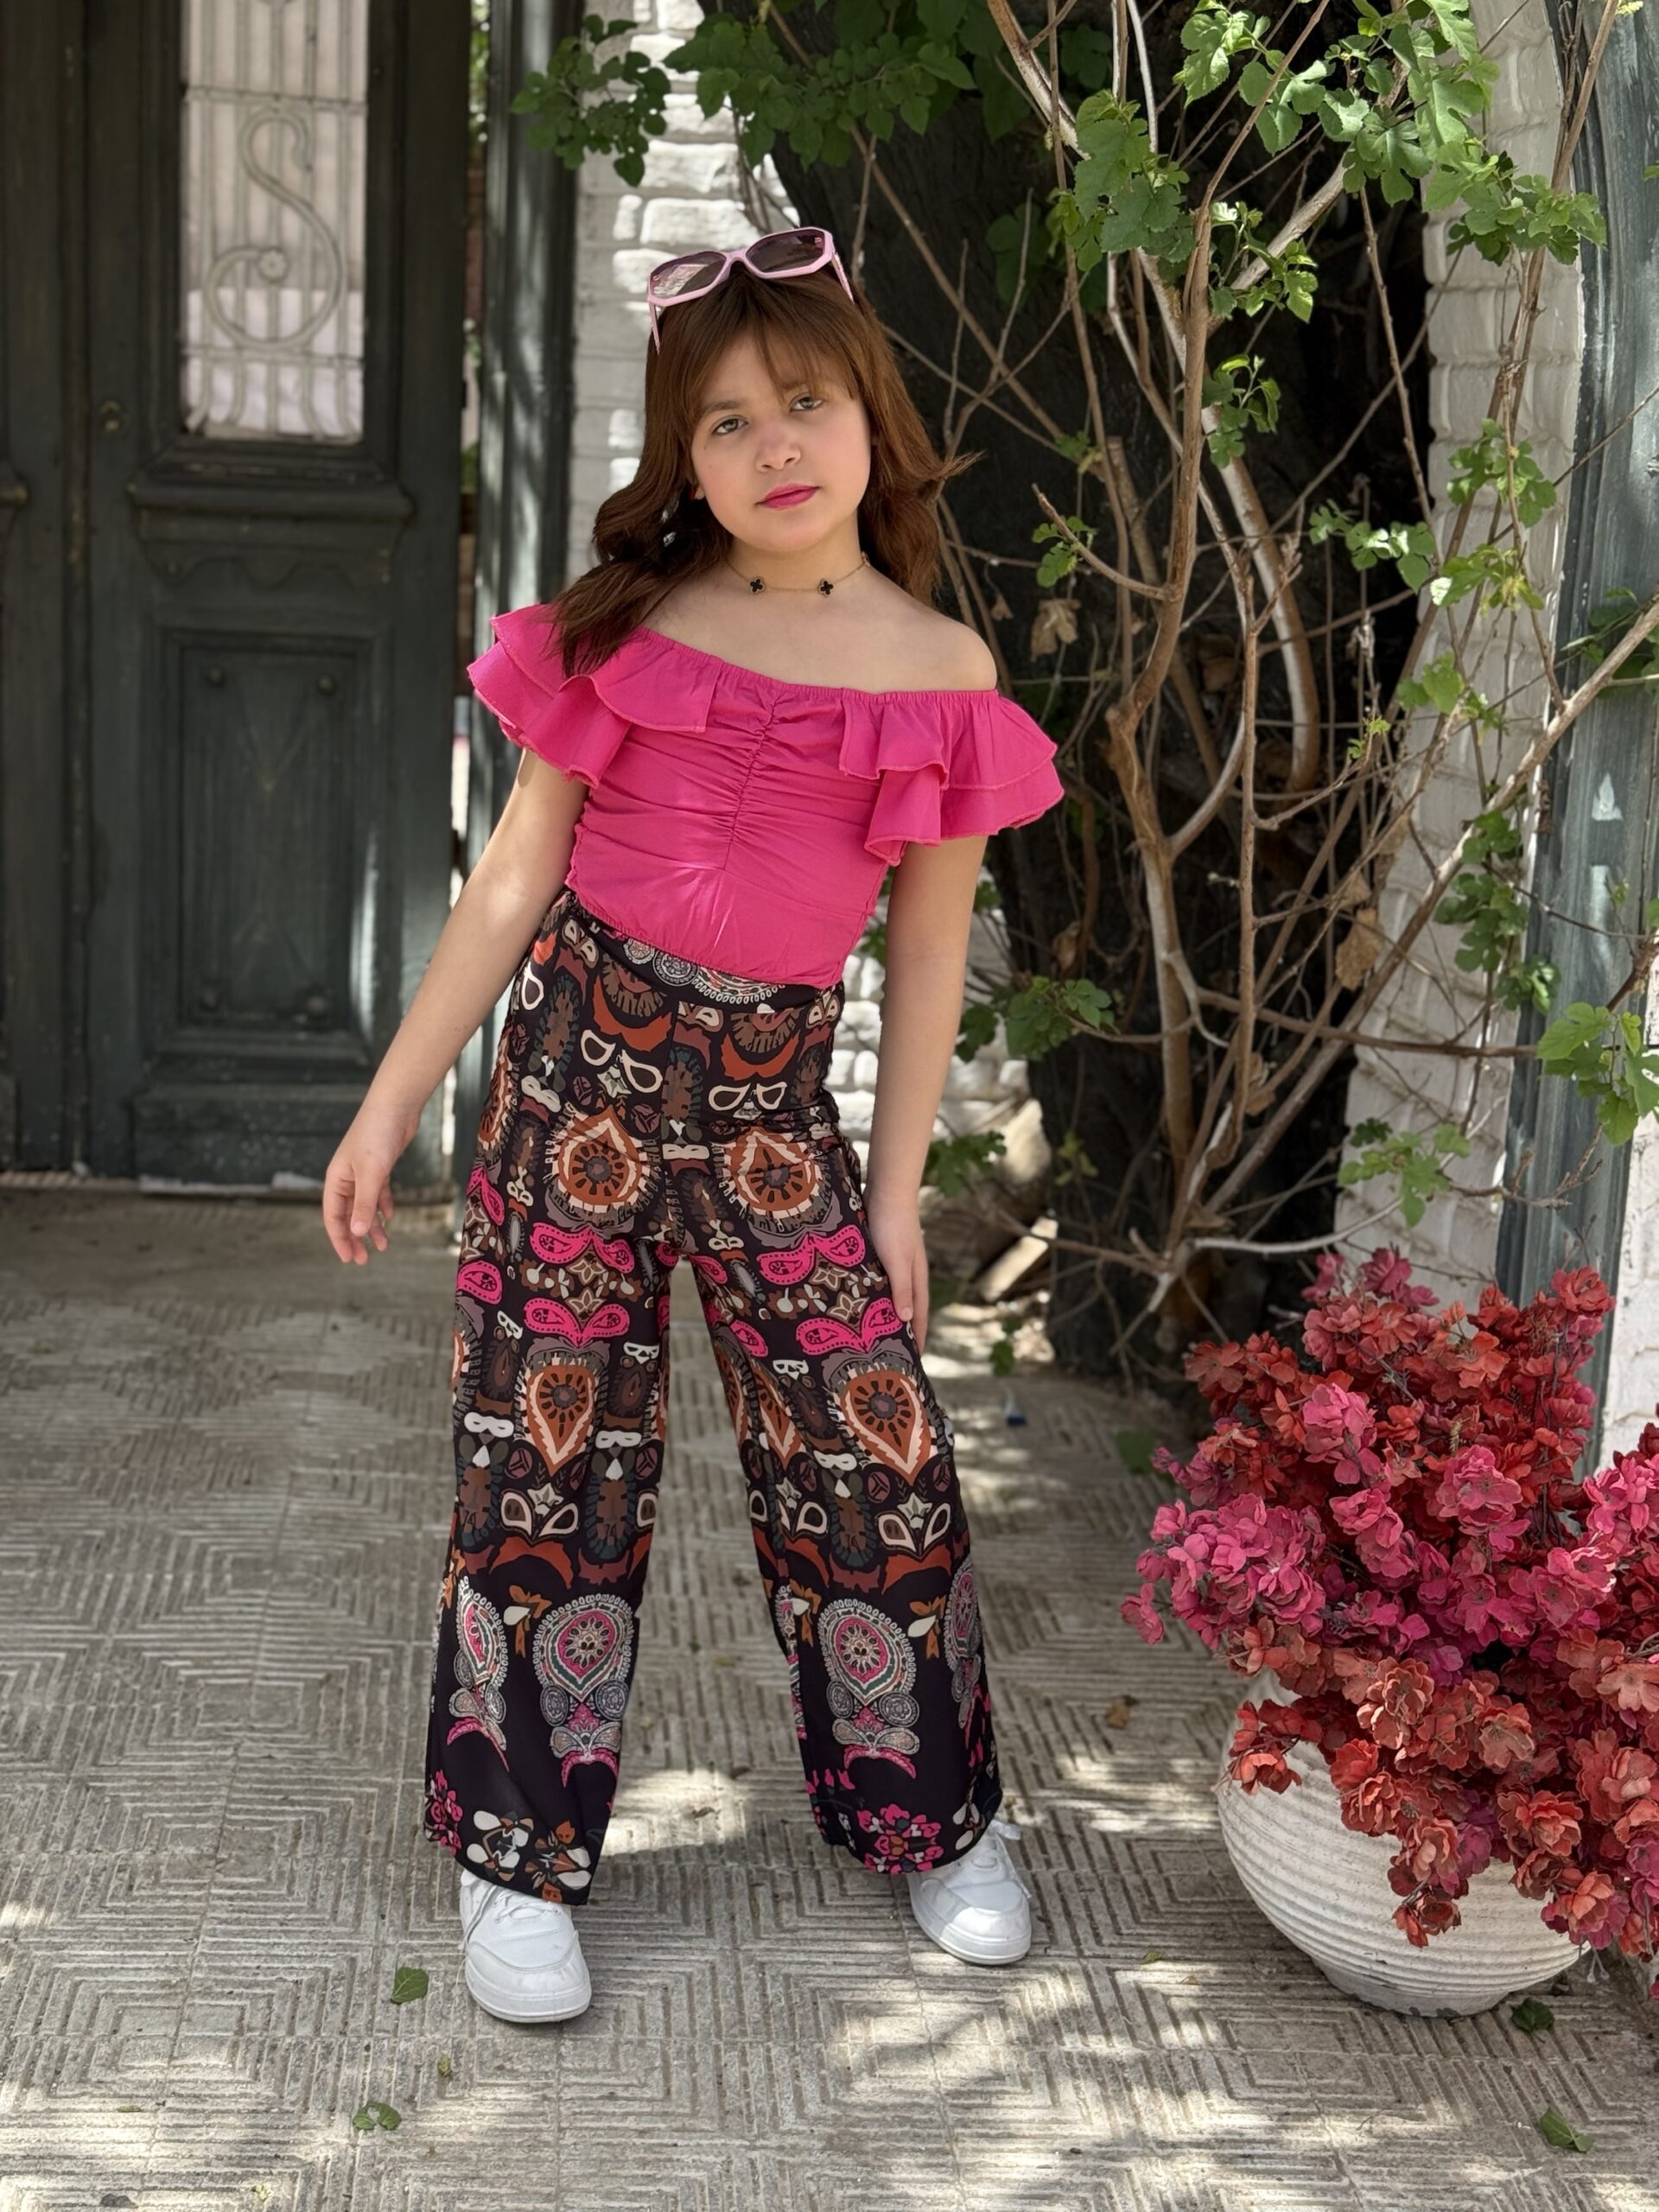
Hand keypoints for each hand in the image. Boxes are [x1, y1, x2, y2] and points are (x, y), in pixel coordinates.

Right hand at [322, 1097, 418, 1264]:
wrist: (396, 1107)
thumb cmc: (377, 1135)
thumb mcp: (371, 1173)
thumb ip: (364, 1203)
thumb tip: (355, 1232)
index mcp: (336, 1179)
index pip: (333, 1216)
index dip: (340, 1239)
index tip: (349, 1258)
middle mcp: (346, 1177)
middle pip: (348, 1214)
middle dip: (355, 1238)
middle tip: (365, 1259)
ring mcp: (363, 1172)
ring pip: (365, 1206)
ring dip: (373, 1225)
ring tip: (383, 1245)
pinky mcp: (380, 1166)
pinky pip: (378, 1193)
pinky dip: (383, 1206)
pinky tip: (390, 1217)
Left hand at [866, 1190, 929, 1355]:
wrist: (887, 1190)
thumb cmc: (893, 1226)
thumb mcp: (897, 1261)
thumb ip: (901, 1289)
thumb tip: (906, 1321)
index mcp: (916, 1278)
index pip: (918, 1315)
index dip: (916, 1337)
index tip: (911, 1359)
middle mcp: (908, 1272)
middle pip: (905, 1307)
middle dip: (899, 1329)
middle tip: (887, 1352)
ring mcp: (895, 1262)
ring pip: (890, 1294)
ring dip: (883, 1312)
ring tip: (869, 1331)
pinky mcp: (881, 1252)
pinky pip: (877, 1280)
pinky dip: (872, 1293)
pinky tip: (858, 1299)